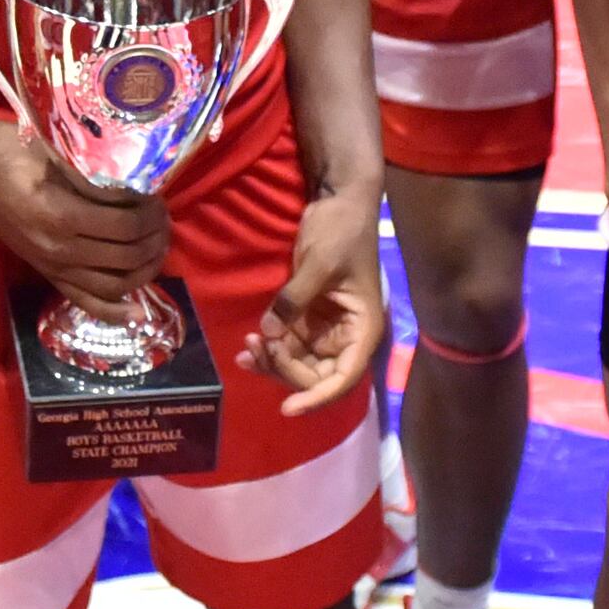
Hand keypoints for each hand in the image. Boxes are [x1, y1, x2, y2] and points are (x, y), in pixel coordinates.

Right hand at [0, 122, 169, 304]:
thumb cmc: (10, 149)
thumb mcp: (57, 151)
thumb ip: (95, 171)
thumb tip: (141, 181)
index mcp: (61, 214)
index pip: (126, 224)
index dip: (152, 211)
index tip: (158, 195)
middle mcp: (58, 249)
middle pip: (128, 255)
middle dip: (156, 236)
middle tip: (163, 215)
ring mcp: (51, 266)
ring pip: (115, 284)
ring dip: (146, 267)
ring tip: (158, 244)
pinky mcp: (46, 272)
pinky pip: (86, 301)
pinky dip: (115, 309)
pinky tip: (138, 309)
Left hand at [240, 187, 386, 416]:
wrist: (339, 201)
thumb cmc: (342, 230)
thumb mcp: (318, 263)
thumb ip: (294, 301)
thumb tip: (270, 334)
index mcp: (363, 329)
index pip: (343, 378)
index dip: (316, 397)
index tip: (288, 407)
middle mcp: (347, 336)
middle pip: (317, 376)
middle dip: (285, 372)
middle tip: (256, 349)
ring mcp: (327, 328)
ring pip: (299, 363)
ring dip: (273, 362)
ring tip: (246, 348)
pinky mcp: (309, 317)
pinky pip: (289, 344)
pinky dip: (270, 348)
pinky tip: (248, 344)